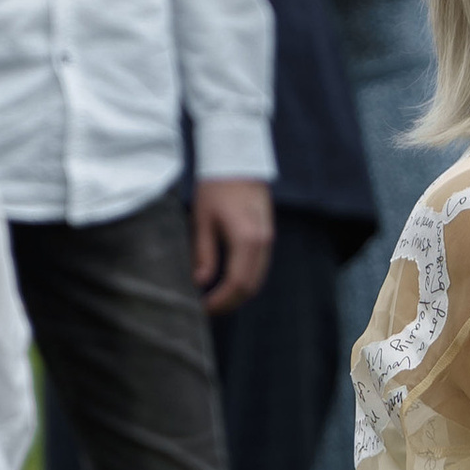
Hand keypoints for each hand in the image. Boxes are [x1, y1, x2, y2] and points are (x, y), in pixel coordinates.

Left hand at [194, 176, 273, 312]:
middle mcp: (263, 243)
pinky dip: (246, 279)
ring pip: (258, 278)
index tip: (203, 308)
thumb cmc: (216, 187)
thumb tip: (201, 282)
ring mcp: (268, 239)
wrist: (237, 160)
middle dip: (230, 302)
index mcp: (246, 240)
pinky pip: (260, 266)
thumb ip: (203, 253)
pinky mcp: (268, 235)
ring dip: (239, 293)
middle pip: (251, 287)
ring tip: (216, 297)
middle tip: (208, 308)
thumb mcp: (202, 220)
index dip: (221, 302)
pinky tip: (228, 280)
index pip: (237, 284)